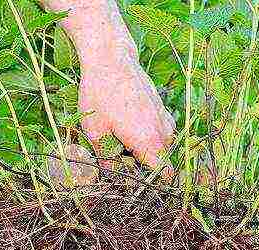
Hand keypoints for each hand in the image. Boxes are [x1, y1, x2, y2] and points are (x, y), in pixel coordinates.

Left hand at [41, 0, 174, 167]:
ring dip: (147, 149)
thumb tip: (110, 174)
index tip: (135, 181)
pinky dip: (149, 134)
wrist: (110, 59)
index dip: (150, 182)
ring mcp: (164, 118)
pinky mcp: (161, 108)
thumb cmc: (100, 94)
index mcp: (148, 141)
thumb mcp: (95, 131)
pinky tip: (129, 126)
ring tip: (122, 141)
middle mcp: (162, 131)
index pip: (163, 173)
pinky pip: (161, 130)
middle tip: (120, 159)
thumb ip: (105, 158)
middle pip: (162, 161)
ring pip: (162, 145)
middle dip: (144, 165)